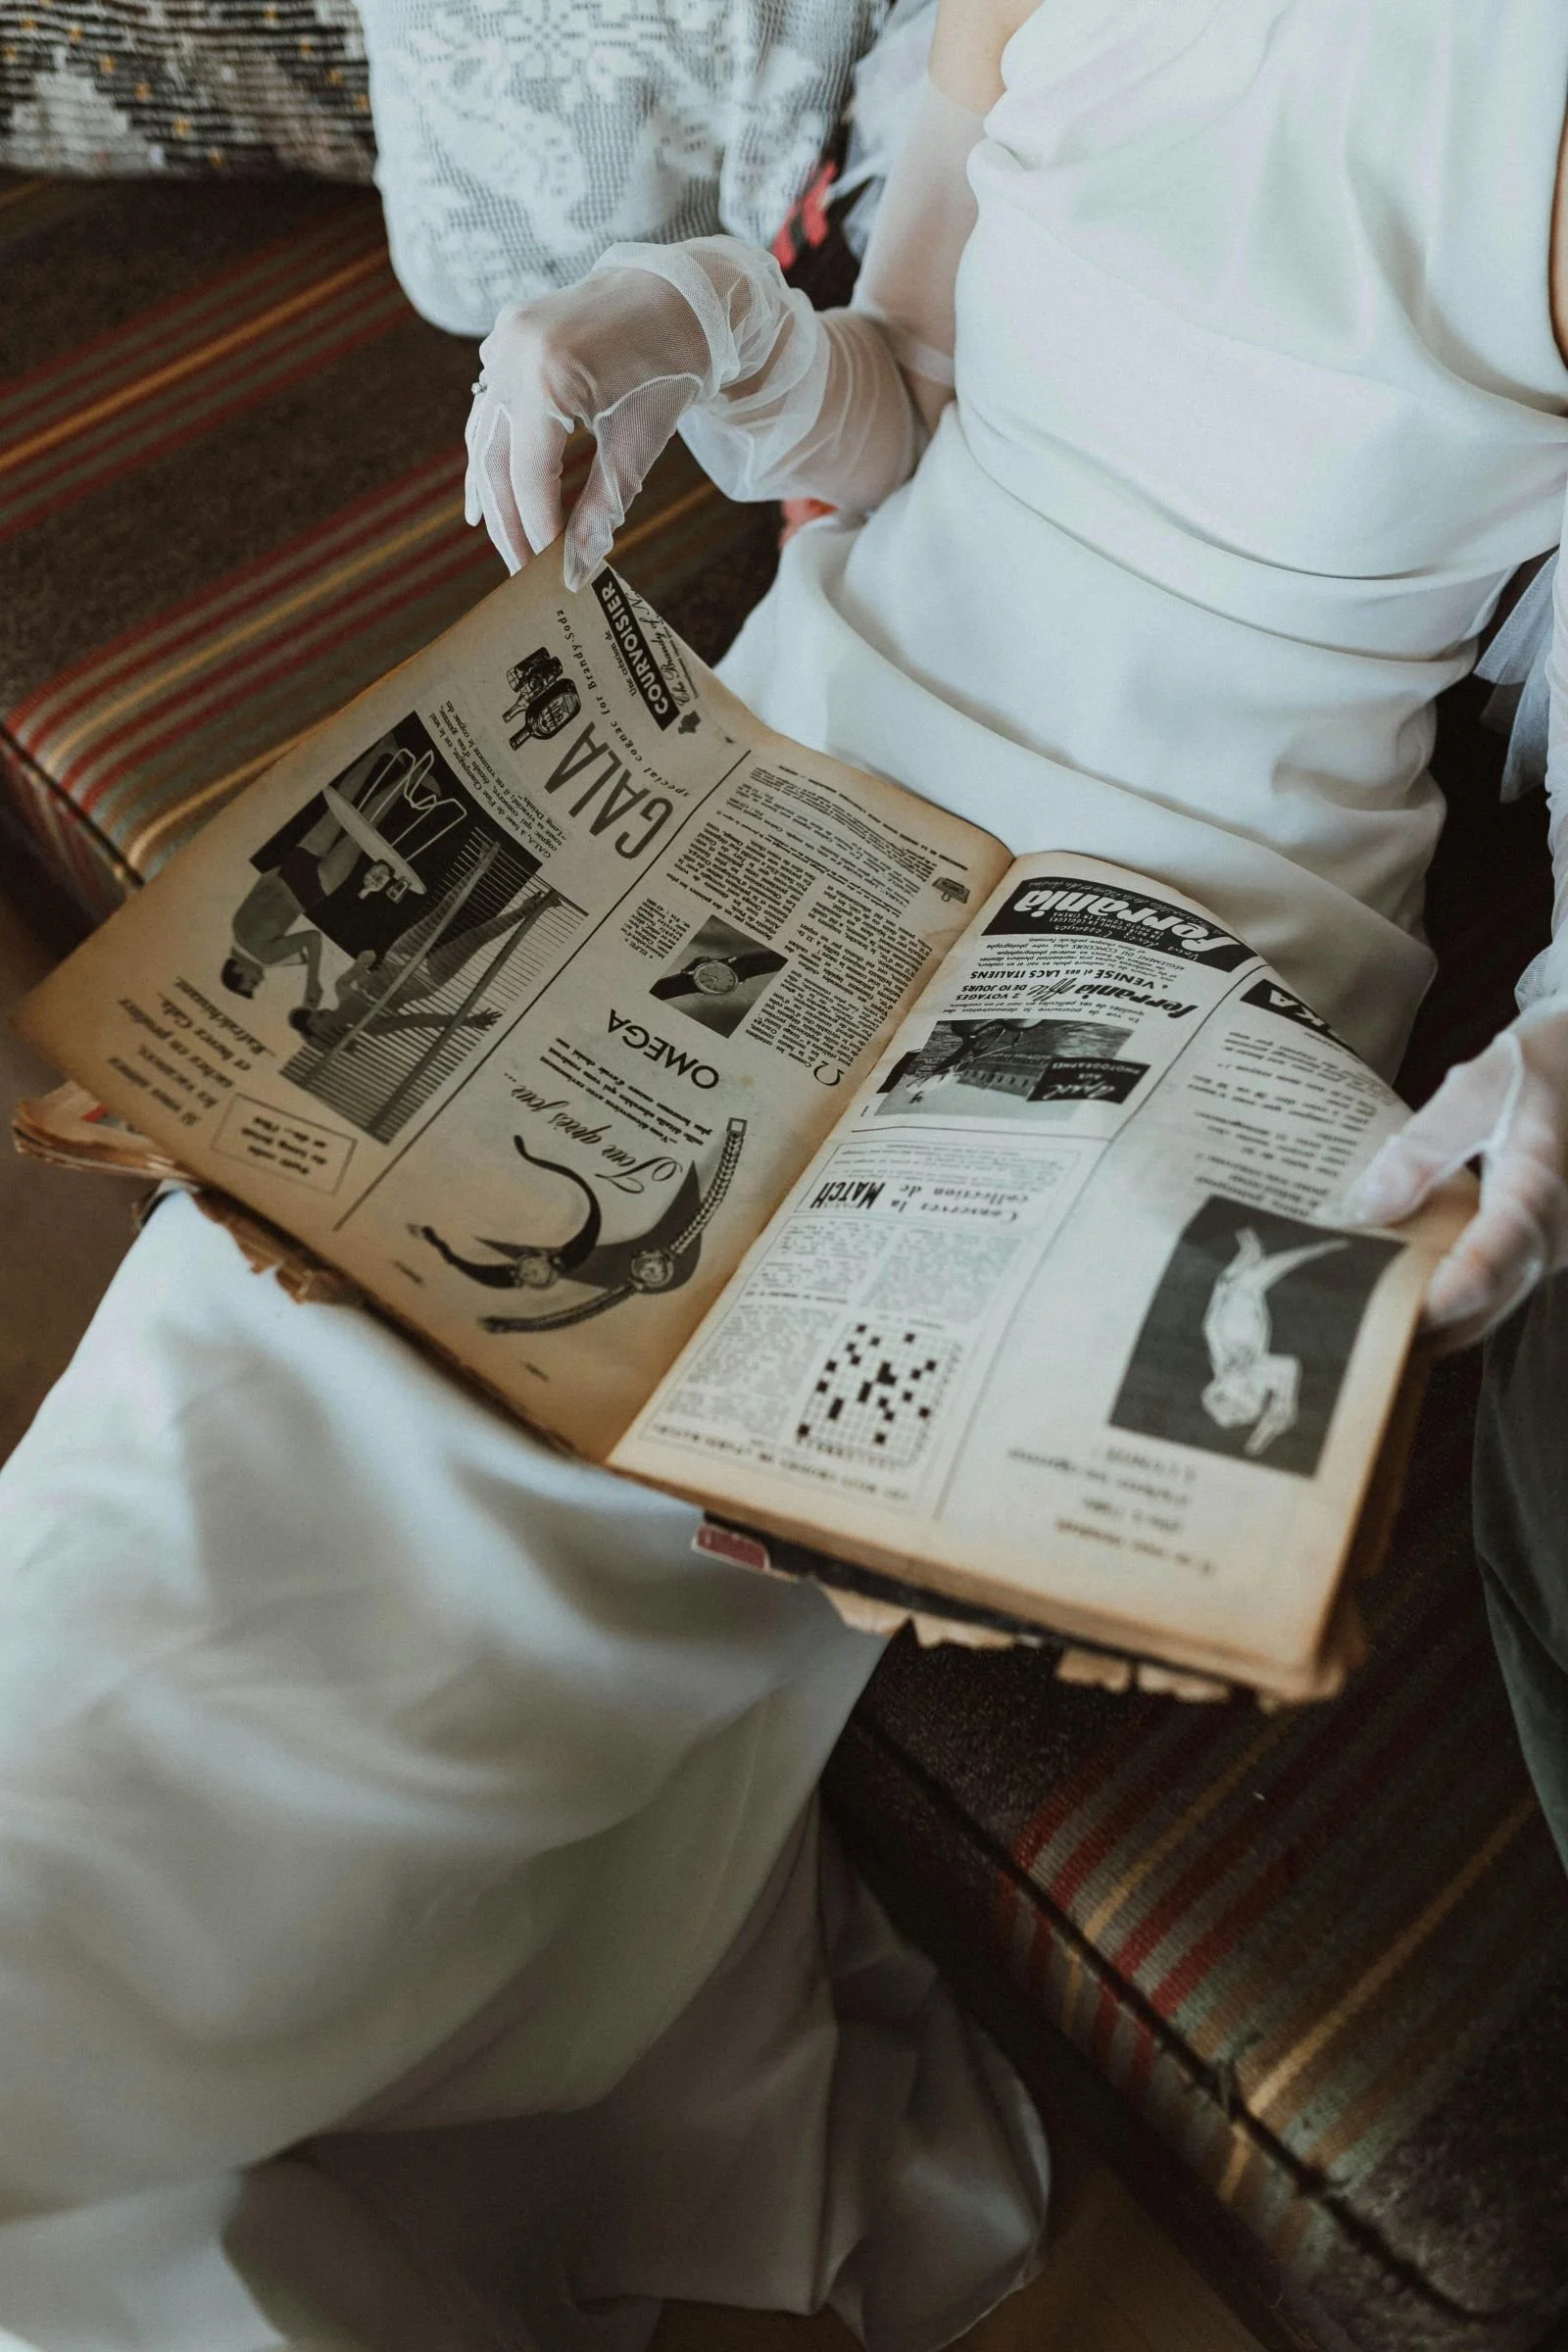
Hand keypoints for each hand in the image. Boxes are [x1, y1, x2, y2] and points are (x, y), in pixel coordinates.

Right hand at [465, 269, 710, 586]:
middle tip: (519, 571)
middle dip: (507, 522)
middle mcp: (516, 351)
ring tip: (501, 540)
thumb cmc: (673, 365)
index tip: (545, 575)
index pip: (529, 476)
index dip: (535, 531)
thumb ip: (603, 507)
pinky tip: (489, 489)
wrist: (683, 292)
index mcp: (550, 374)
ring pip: (483, 431)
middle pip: (495, 460)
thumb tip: (578, 570)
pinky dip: (492, 445)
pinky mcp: (508, 333)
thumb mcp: (641, 441)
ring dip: (492, 490)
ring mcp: (506, 337)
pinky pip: (489, 400)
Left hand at [1328, 1001, 1567, 1345]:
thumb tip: (1367, 1206)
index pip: (1479, 1274)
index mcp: (1536, 1195)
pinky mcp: (1543, 1247)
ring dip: (1434, 1322)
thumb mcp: (1477, 1089)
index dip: (1424, 1307)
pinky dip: (1453, 1301)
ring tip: (1363, 1325)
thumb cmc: (1538, 1065)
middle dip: (1417, 1328)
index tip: (1368, 1323)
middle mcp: (1554, 1237)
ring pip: (1490, 1307)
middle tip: (1347, 1337)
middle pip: (1481, 1307)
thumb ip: (1422, 1149)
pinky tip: (1403, 1298)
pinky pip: (1497, 1289)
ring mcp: (1554, 1249)